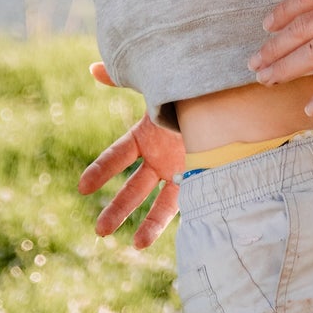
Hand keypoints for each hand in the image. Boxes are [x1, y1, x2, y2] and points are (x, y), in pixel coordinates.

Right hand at [77, 61, 183, 248]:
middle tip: (101, 231)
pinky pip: (184, 201)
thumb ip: (126, 80)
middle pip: (134, 187)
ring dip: (146, 223)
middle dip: (118, 208)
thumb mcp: (159, 85)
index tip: (83, 187)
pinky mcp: (198, 177)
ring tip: (135, 245)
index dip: (102, 169)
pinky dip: (174, 217)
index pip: (118, 155)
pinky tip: (168, 234)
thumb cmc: (190, 92)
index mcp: (146, 136)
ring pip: (158, 201)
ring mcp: (178, 170)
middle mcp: (159, 157)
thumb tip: (94, 67)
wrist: (229, 100)